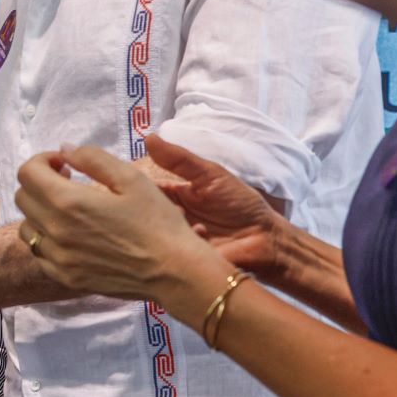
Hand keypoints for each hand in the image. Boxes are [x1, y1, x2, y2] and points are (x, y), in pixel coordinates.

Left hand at [13, 147, 228, 312]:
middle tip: (68, 181)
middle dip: (40, 182)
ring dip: (40, 212)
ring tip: (69, 210)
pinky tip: (72, 236)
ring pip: (26, 228)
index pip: (27, 172)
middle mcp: (54, 231)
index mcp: (67, 202)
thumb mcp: (131, 179)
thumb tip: (65, 150)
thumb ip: (93, 158)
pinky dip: (46, 239)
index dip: (42, 160)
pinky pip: (39, 254)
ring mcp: (57, 258)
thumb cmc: (158, 222)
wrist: (175, 272)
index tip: (64, 164)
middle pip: (23, 197)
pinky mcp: (65, 277)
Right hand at [144, 136, 291, 280]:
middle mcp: (168, 218)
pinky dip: (184, 239)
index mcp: (173, 196)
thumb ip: (180, 160)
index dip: (135, 186)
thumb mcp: (210, 175)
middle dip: (150, 207)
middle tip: (171, 203)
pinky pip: (169, 250)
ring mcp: (173, 240)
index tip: (130, 183)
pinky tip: (203, 234)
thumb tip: (149, 136)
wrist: (266, 238)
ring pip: (153, 231)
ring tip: (189, 218)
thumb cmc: (240, 204)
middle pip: (142, 212)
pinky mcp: (180, 259)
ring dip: (169, 223)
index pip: (142, 189)